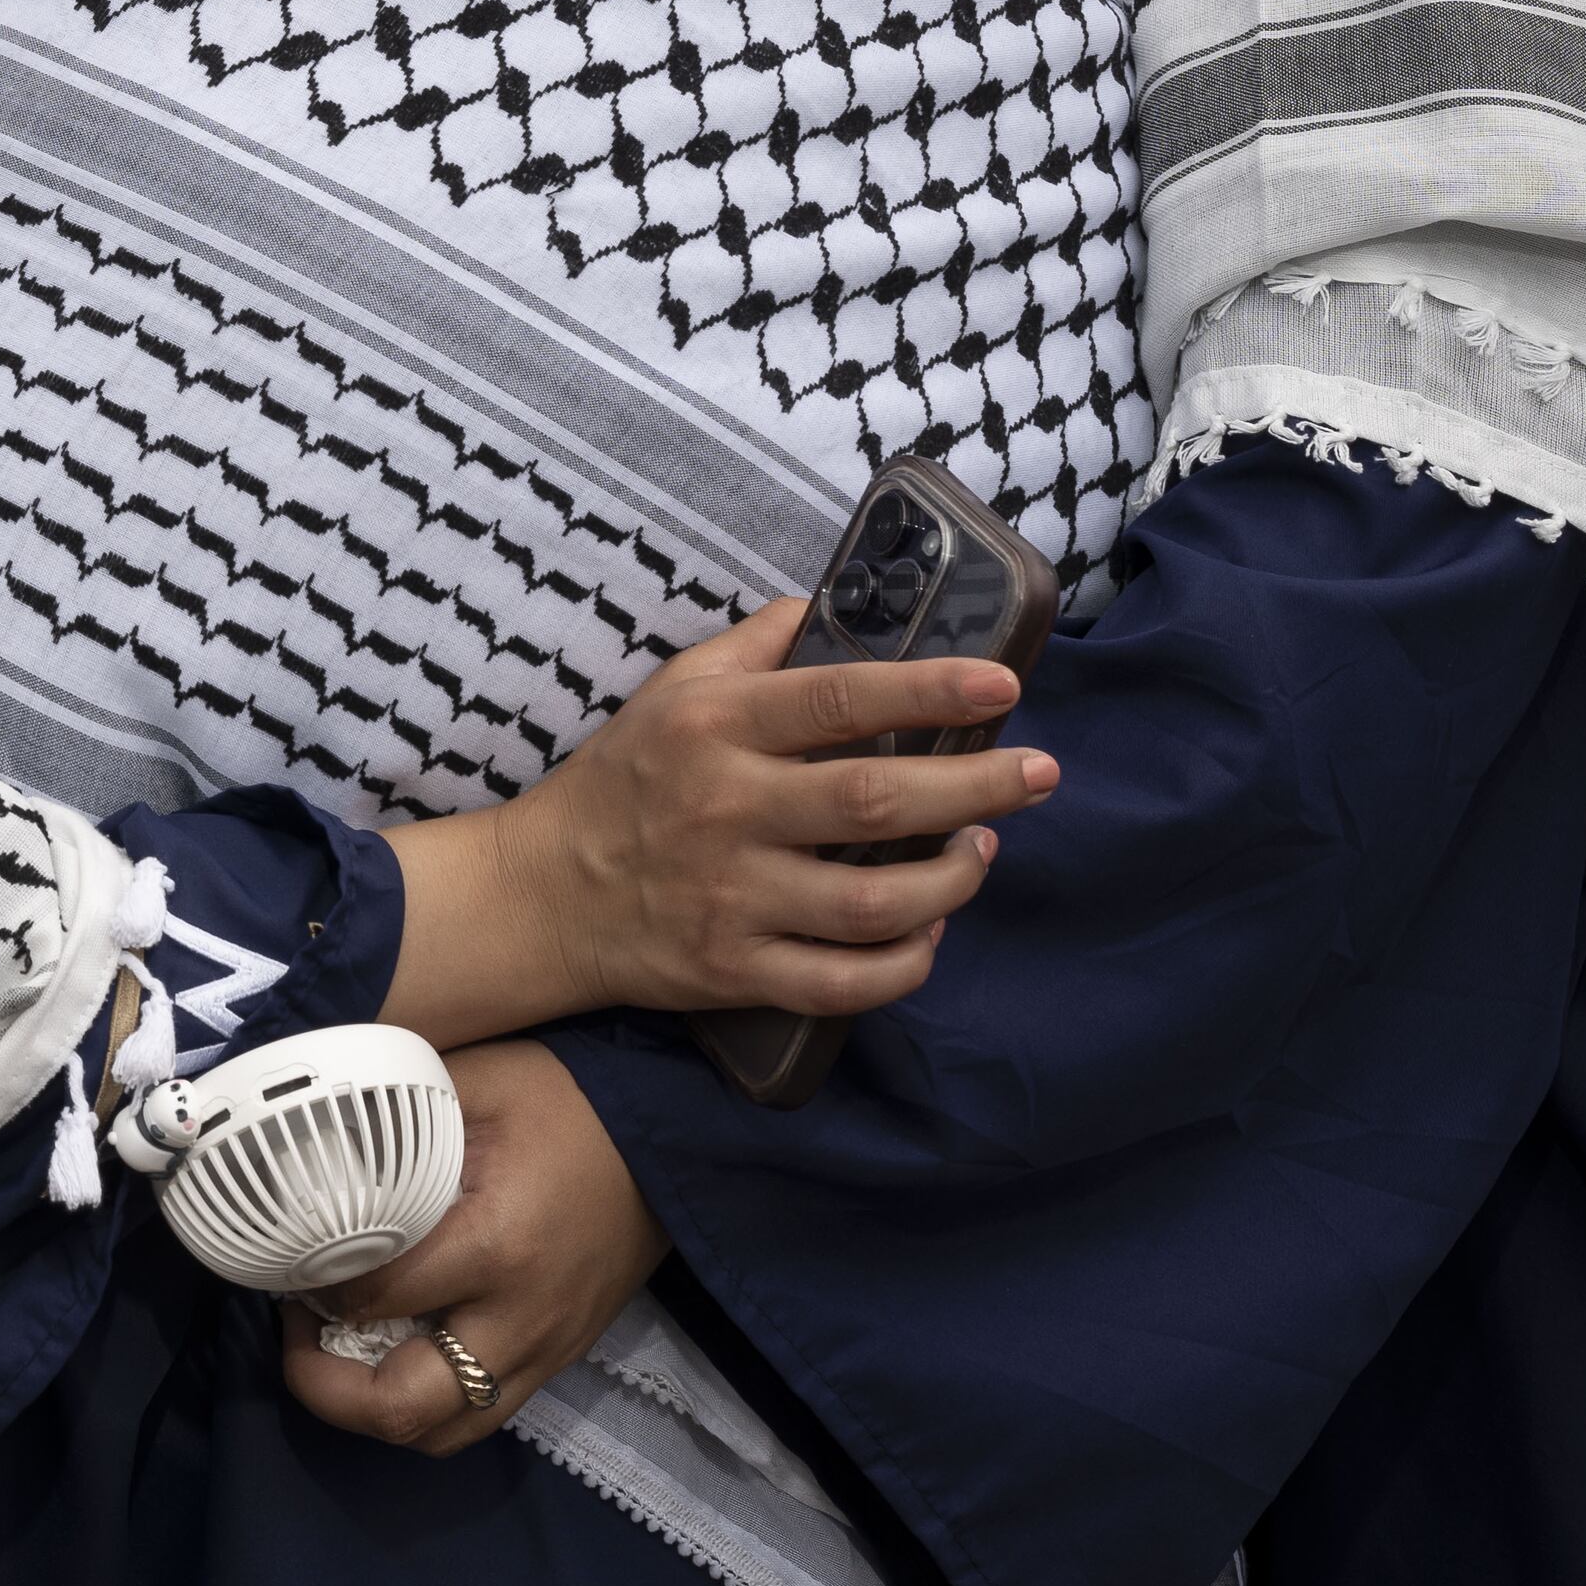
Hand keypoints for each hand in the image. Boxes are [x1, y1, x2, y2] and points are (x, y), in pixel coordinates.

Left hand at [276, 1042, 660, 1456]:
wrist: (672, 1131)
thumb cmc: (569, 1097)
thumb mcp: (477, 1081)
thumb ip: (396, 1113)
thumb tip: (311, 1129)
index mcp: (495, 1246)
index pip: (375, 1299)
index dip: (311, 1292)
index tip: (284, 1264)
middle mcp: (520, 1318)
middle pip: (405, 1408)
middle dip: (326, 1391)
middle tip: (293, 1338)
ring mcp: (546, 1350)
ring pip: (444, 1433)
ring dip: (377, 1412)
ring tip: (337, 1357)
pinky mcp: (560, 1359)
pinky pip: (482, 1414)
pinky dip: (427, 1404)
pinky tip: (397, 1352)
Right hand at [380, 597, 1055, 1047]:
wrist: (544, 894)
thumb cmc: (623, 779)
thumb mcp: (673, 689)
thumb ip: (755, 647)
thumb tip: (830, 603)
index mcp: (716, 727)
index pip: (836, 699)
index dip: (928, 689)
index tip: (1002, 683)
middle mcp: (727, 809)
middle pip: (873, 802)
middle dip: (975, 787)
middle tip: (1041, 773)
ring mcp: (733, 898)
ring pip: (872, 904)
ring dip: (952, 880)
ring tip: (983, 849)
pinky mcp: (736, 969)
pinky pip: (843, 982)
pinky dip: (905, 964)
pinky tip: (933, 930)